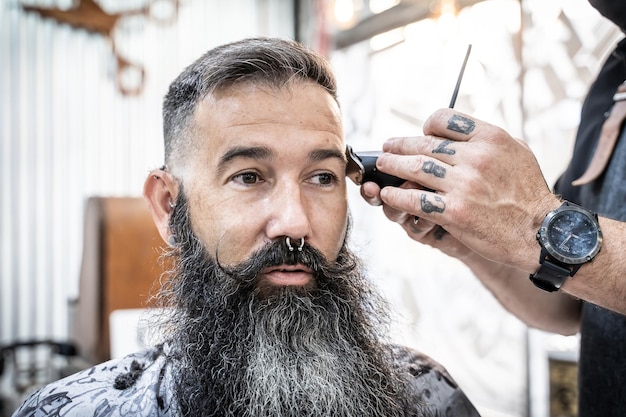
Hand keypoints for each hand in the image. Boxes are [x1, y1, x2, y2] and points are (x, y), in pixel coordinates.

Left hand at [363, 108, 561, 271]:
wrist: (541, 231)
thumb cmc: (528, 191)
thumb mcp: (516, 150)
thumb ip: (485, 138)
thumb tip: (455, 131)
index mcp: (490, 138)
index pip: (444, 120)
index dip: (426, 126)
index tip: (420, 134)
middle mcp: (475, 157)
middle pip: (424, 144)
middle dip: (400, 146)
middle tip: (386, 148)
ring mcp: (463, 185)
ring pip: (415, 169)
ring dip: (393, 166)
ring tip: (382, 165)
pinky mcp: (454, 212)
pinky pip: (415, 200)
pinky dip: (396, 197)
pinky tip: (387, 195)